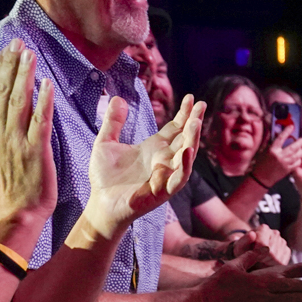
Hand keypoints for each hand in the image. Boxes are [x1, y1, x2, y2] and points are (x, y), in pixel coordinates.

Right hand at [0, 40, 57, 225]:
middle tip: (18, 43)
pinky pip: (39, 122)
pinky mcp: (35, 151)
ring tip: (30, 54)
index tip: (6, 50)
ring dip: (24, 76)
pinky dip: (43, 102)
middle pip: (2, 92)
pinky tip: (46, 85)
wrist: (16, 211)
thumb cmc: (5, 183)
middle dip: (10, 65)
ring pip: (19, 102)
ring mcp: (17, 141)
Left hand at [83, 93, 202, 238]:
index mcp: (153, 149)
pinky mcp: (162, 191)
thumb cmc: (104, 178)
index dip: (184, 114)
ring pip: (186, 156)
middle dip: (194, 122)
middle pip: (185, 138)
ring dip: (193, 140)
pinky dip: (185, 166)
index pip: (175, 128)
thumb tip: (117, 98)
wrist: (100, 203)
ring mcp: (165, 176)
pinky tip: (188, 151)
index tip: (192, 98)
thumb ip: (113, 122)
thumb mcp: (105, 143)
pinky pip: (179, 179)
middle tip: (201, 105)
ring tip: (196, 122)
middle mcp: (163, 161)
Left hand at [231, 224, 290, 266]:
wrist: (250, 253)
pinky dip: (275, 264)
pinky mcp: (286, 250)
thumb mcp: (240, 246)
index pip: (264, 245)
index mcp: (264, 228)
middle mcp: (275, 233)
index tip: (252, 255)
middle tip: (256, 259)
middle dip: (262, 259)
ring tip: (261, 260)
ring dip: (268, 262)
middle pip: (272, 253)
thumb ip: (244, 240)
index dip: (257, 254)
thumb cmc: (244, 249)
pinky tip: (268, 261)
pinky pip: (283, 260)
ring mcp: (282, 241)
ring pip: (278, 258)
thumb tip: (252, 234)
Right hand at [251, 126, 301, 186]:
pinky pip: (297, 163)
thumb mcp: (263, 151)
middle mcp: (279, 156)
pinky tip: (299, 157)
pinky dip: (299, 159)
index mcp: (272, 150)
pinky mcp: (288, 170)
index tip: (291, 127)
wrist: (262, 178)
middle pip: (293, 147)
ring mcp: (285, 164)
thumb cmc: (261, 164)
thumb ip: (269, 141)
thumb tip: (273, 132)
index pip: (281, 138)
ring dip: (301, 150)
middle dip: (300, 142)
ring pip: (297, 155)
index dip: (287, 131)